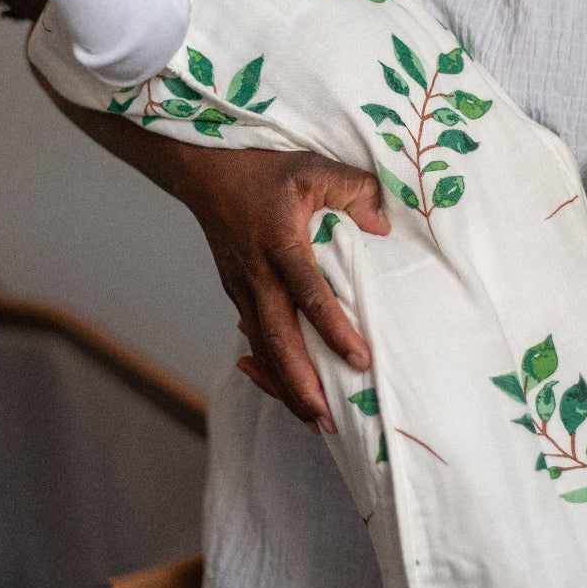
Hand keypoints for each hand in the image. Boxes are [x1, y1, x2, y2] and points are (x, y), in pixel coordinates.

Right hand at [179, 147, 389, 429]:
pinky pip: (254, 338)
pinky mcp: (236, 293)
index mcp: (280, 243)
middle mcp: (257, 274)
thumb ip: (354, 192)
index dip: (334, 330)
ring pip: (263, 348)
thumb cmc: (264, 167)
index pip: (309, 294)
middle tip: (328, 419)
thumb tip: (381, 229)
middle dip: (302, 384)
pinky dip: (269, 368)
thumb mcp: (314, 167)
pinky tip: (286, 390)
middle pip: (278, 340)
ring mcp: (241, 287)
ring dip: (286, 386)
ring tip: (315, 420)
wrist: (205, 170)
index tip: (360, 359)